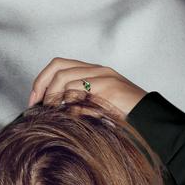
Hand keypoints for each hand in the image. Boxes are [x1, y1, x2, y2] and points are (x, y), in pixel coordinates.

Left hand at [26, 57, 147, 120]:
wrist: (151, 118)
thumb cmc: (124, 116)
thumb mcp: (96, 106)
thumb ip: (77, 103)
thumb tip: (51, 113)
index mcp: (93, 71)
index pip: (58, 65)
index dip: (41, 81)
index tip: (33, 101)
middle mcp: (97, 70)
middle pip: (58, 68)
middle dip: (42, 88)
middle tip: (36, 108)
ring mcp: (104, 77)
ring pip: (65, 80)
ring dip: (53, 99)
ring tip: (52, 115)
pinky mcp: (109, 89)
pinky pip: (79, 94)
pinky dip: (70, 108)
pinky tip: (71, 119)